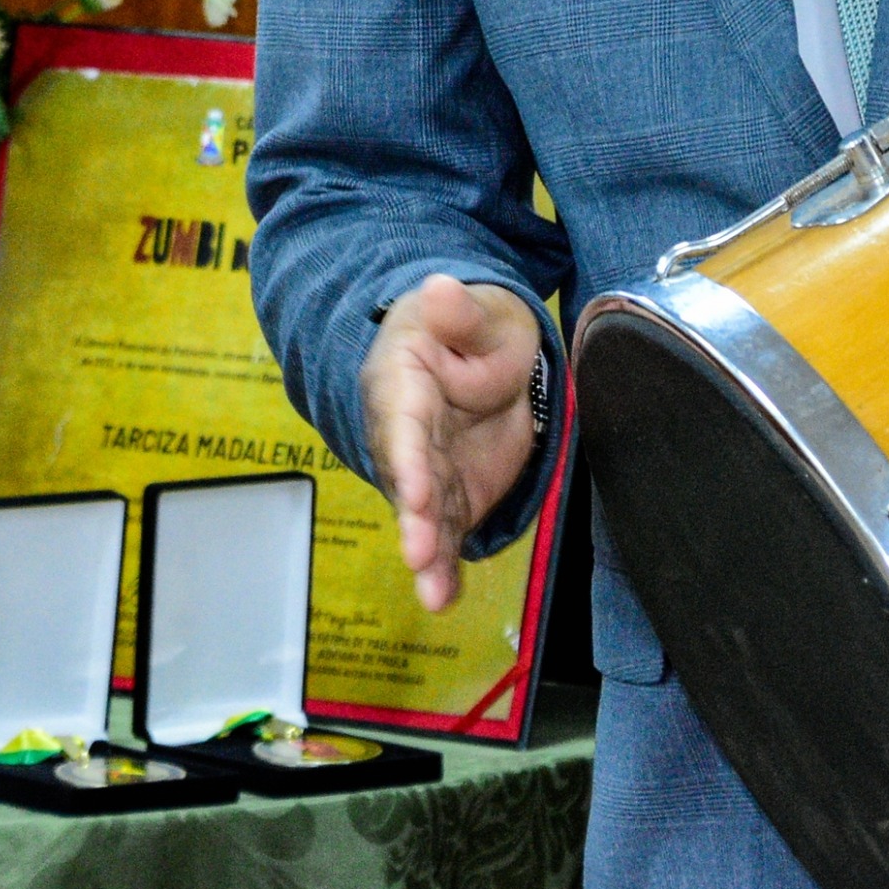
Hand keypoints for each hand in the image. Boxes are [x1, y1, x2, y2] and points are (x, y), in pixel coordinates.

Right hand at [360, 275, 540, 612]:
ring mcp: (427, 470)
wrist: (484, 356)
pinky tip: (443, 600)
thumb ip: (462, 313)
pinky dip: (445, 568)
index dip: (409, 456)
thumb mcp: (480, 312)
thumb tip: (438, 289)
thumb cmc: (474, 328)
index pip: (404, 420)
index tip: (416, 487)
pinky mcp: (450, 497)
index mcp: (404, 380)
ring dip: (427, 554)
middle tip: (421, 549)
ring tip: (432, 591)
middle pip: (408, 477)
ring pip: (423, 515)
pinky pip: (446, 535)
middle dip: (415, 514)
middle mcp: (404, 433)